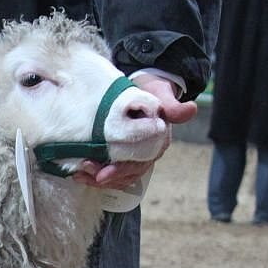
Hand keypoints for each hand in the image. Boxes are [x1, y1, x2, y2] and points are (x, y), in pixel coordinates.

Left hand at [72, 75, 189, 189]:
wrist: (148, 89)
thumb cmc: (155, 92)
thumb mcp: (164, 96)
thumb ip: (173, 106)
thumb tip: (190, 110)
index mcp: (156, 144)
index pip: (138, 164)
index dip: (119, 171)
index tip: (101, 175)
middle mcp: (146, 154)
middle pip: (124, 174)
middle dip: (102, 176)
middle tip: (83, 173)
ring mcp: (134, 156)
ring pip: (115, 176)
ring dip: (95, 178)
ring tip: (77, 175)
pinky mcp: (122, 154)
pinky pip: (109, 170)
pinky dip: (94, 174)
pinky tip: (79, 173)